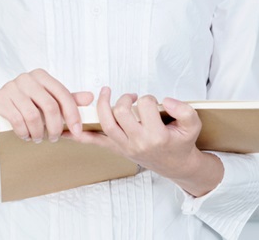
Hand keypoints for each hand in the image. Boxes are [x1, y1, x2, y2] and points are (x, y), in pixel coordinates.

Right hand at [0, 69, 93, 142]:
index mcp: (40, 76)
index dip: (73, 115)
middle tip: (54, 138)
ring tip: (38, 138)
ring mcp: (10, 88)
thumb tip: (90, 97)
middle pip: (50, 106)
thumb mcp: (47, 101)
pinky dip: (24, 133)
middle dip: (55, 127)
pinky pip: (17, 121)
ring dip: (39, 132)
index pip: (62, 94)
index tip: (77, 131)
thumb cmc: (25, 105)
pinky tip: (26, 136)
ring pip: (33, 116)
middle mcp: (25, 78)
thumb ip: (67, 99)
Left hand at [70, 87, 222, 195]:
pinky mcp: (116, 148)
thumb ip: (184, 110)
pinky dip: (78, 134)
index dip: (147, 98)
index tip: (151, 103)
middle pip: (121, 112)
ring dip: (103, 104)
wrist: (177, 165)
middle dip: (124, 98)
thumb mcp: (192, 125)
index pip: (144, 105)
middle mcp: (138, 142)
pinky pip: (93, 141)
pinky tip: (66, 128)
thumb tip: (166, 100)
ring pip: (105, 122)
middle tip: (131, 97)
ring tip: (107, 93)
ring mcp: (124, 146)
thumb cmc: (181, 142)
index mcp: (157, 136)